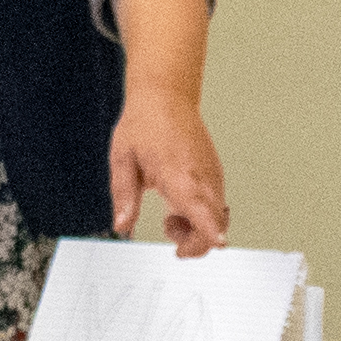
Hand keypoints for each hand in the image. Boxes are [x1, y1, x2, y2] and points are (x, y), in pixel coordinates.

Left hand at [107, 87, 227, 255]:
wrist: (166, 96)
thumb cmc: (144, 123)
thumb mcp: (123, 161)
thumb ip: (124, 198)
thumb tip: (122, 226)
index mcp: (180, 176)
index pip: (205, 212)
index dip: (211, 233)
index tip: (216, 243)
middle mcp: (203, 178)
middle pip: (216, 225)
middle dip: (194, 241)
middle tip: (168, 228)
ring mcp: (213, 176)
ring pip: (219, 218)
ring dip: (197, 228)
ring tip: (170, 216)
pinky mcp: (215, 174)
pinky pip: (216, 205)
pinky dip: (202, 215)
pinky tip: (179, 203)